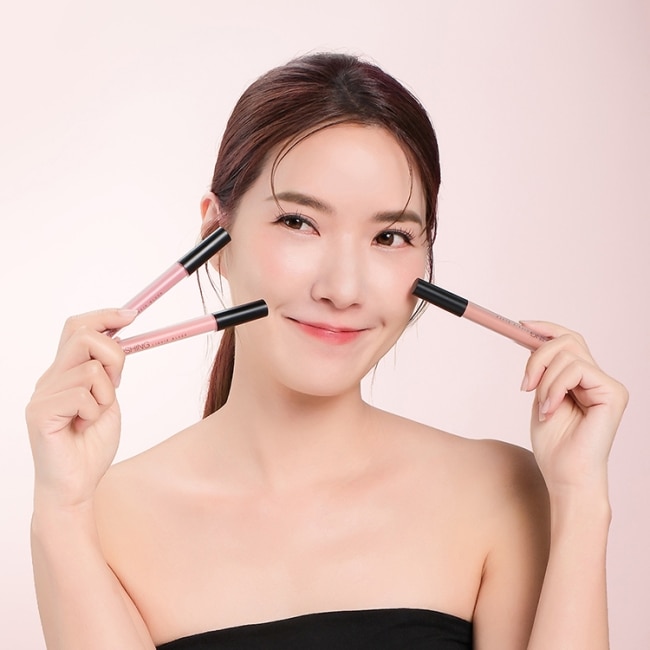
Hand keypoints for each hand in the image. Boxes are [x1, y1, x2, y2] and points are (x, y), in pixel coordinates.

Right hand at [25, 309, 136, 509]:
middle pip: (83, 335)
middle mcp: (49, 378)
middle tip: (117, 385)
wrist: (76, 486)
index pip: (77, 327)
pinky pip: (83, 393)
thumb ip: (108, 371)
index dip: (105, 315)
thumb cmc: (91, 446)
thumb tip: (120, 335)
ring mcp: (42, 394)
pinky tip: (84, 427)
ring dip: (106, 394)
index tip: (132, 315)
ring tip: (94, 416)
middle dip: (115, 355)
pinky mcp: (40, 412)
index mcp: (64, 372)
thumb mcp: (109, 399)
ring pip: (91, 367)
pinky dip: (95, 410)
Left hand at [520, 322, 627, 496]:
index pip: (568, 340)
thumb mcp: (539, 397)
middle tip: (525, 384)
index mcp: (582, 379)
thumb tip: (530, 340)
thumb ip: (541, 371)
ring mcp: (608, 385)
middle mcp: (598, 378)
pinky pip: (576, 370)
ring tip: (541, 407)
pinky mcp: (613, 393)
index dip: (545, 328)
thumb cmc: (553, 444)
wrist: (564, 475)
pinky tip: (550, 410)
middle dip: (537, 355)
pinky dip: (554, 388)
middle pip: (567, 340)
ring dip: (544, 380)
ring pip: (567, 355)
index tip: (520, 324)